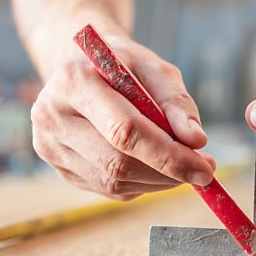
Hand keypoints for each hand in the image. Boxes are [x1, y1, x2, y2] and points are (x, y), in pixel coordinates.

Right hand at [32, 35, 215, 199]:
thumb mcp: (153, 68)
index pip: (125, 130)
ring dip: (158, 181)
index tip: (205, 166)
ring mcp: (50, 147)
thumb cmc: (122, 66)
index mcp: (74, 81)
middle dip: (168, 172)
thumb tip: (196, 141)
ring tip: (181, 165)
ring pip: (114, 182)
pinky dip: (141, 183)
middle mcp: (52, 116)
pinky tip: (152, 166)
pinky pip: (108, 189)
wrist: (82, 69)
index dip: (169, 154)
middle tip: (203, 171)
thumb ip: (176, 102)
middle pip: (117, 163)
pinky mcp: (59, 169)